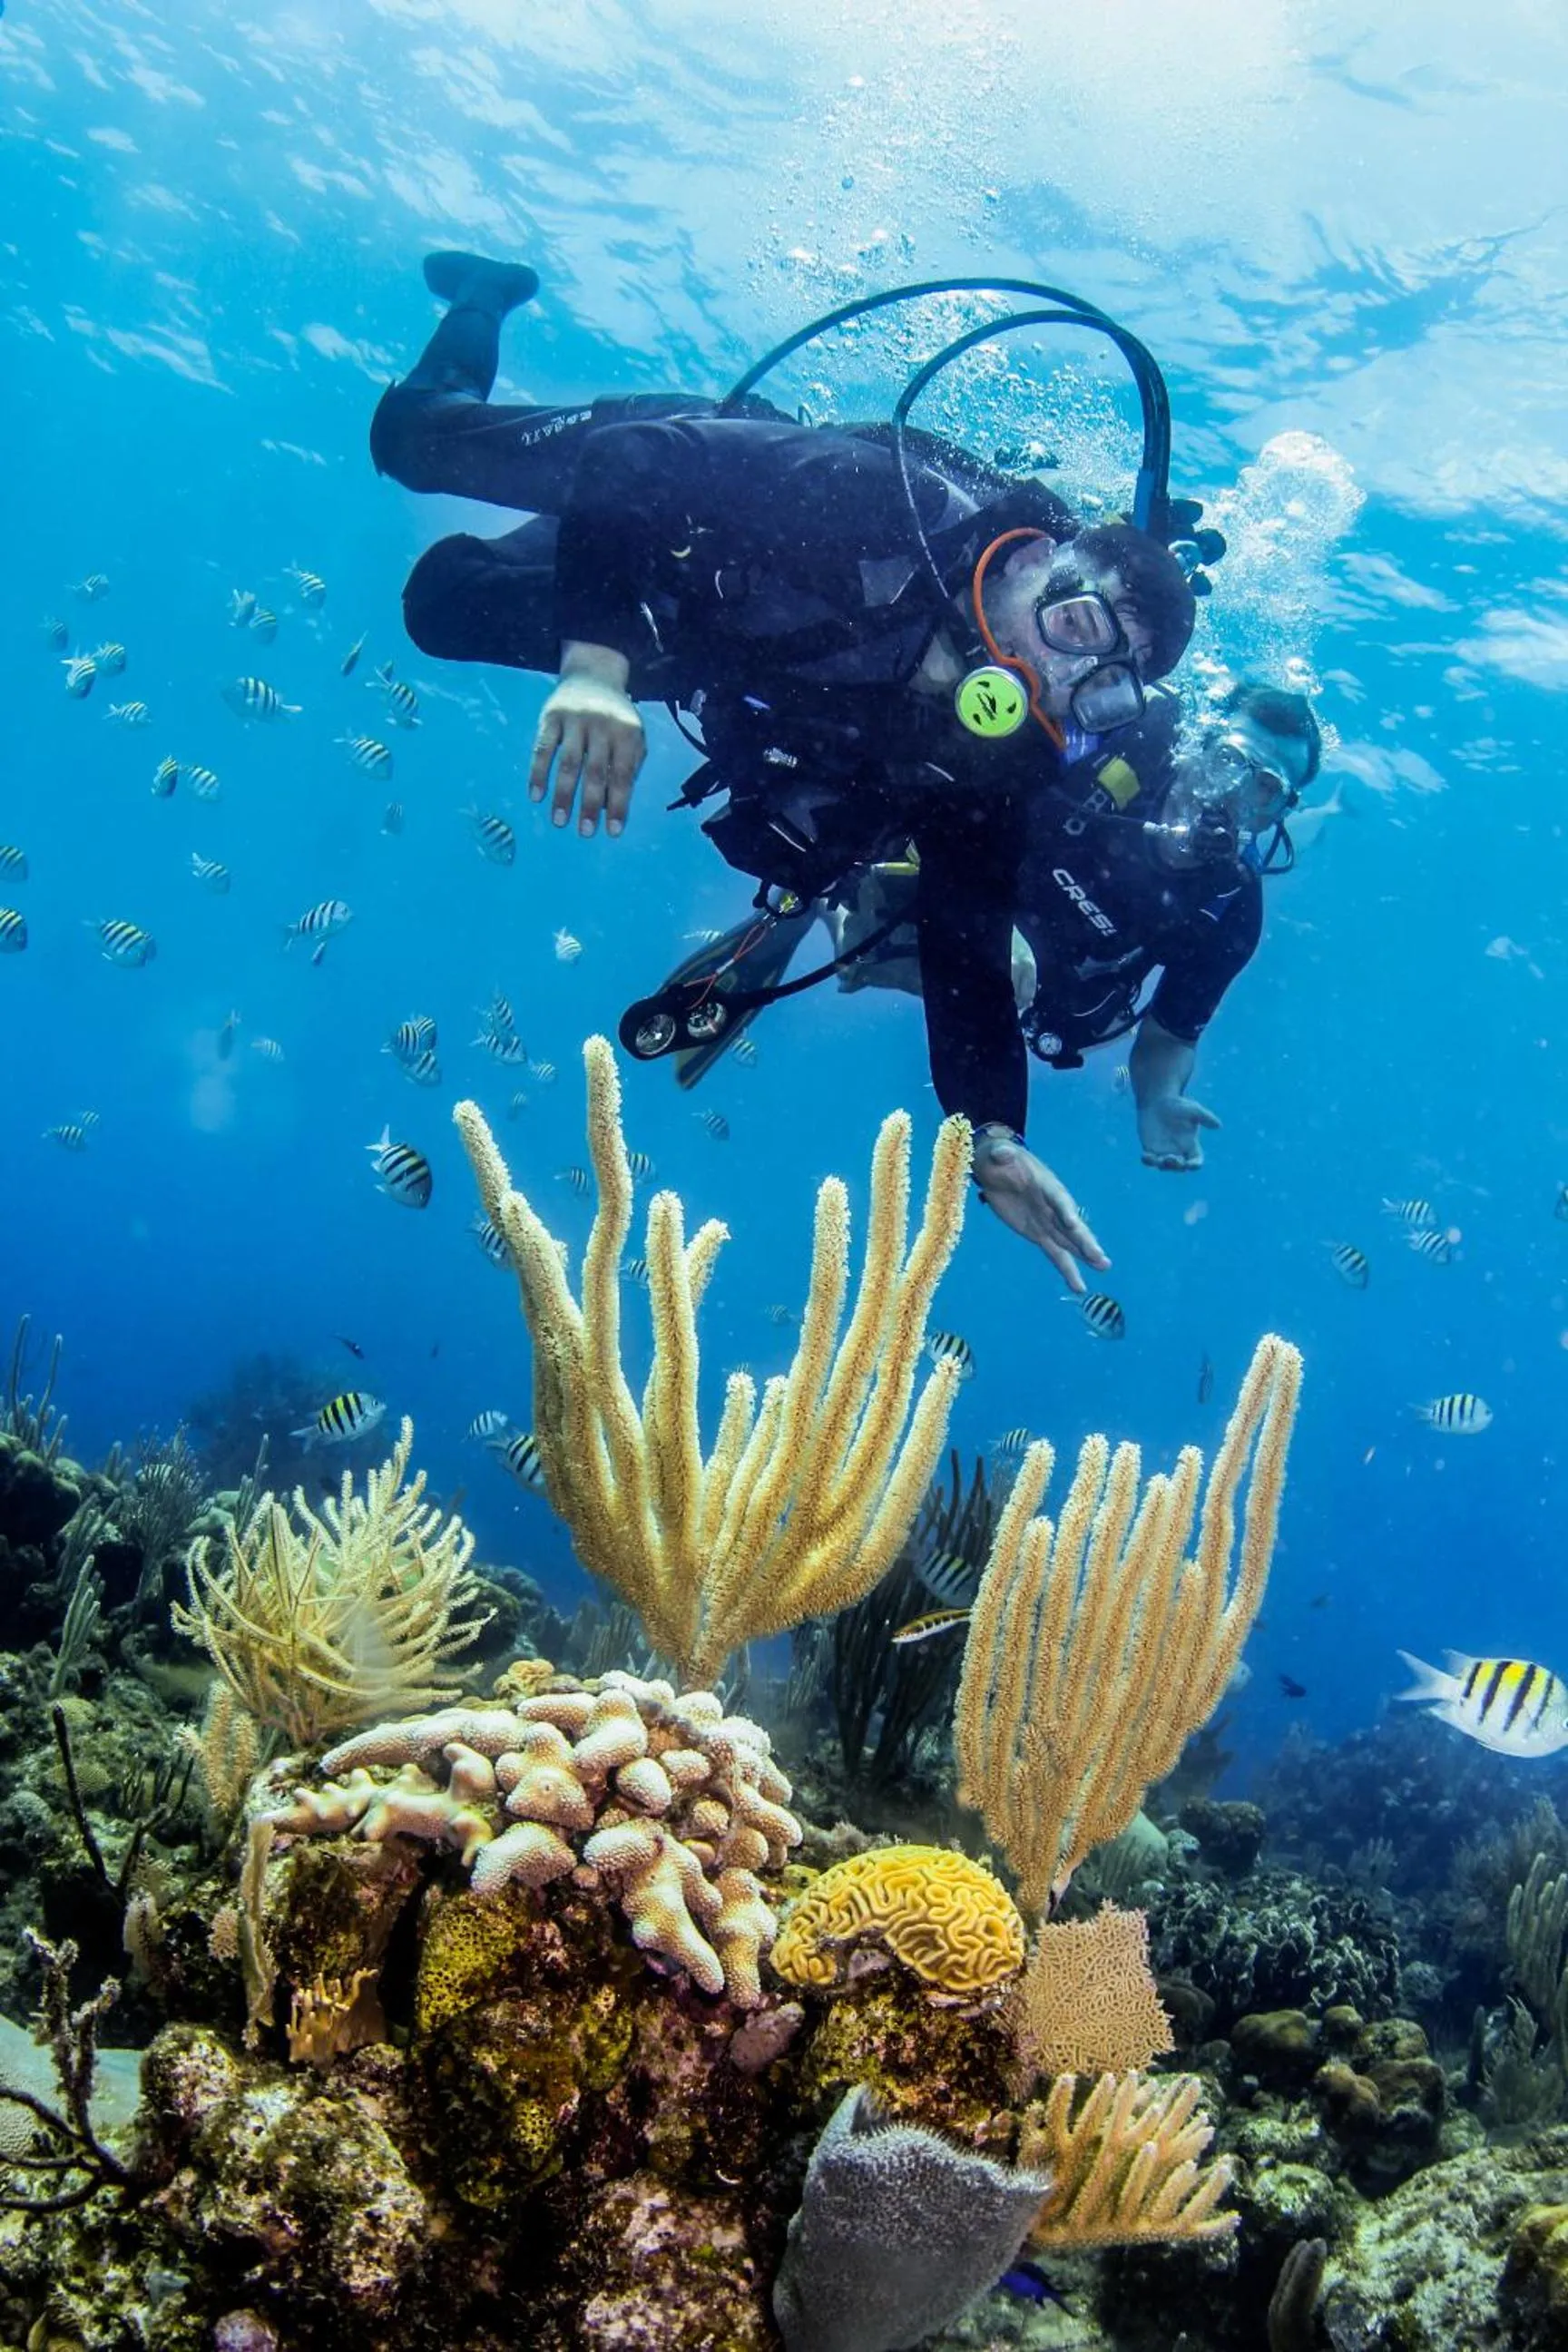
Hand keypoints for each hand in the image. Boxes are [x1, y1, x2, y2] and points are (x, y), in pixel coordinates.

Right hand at [528, 645, 644, 836]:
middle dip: (589, 805)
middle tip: (584, 833)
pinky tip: (536, 796)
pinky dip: (538, 773)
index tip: (612, 832)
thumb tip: (610, 808)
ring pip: (568, 763)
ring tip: (559, 822)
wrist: (593, 674)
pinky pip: (543, 748)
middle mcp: (602, 725)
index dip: (618, 805)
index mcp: (627, 733)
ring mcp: (575, 719)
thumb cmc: (616, 719)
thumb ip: (627, 769)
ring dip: (562, 795)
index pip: (623, 775)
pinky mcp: (551, 716)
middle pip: (595, 771)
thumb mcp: (632, 737)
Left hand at [971, 1128, 1109, 1292]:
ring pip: (1069, 1242)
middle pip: (1070, 1225)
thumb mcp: (997, 1154)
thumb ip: (1002, 1154)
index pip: (1057, 1199)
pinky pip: (1055, 1253)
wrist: (997, 1168)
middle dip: (1084, 1241)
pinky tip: (1078, 1285)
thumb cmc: (998, 1157)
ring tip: (1103, 1268)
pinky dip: (1066, 1269)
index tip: (1073, 1223)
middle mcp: (1053, 1206)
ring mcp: (1048, 1221)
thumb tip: (1001, 1152)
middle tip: (1100, 1257)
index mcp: (1046, 1185)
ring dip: (1085, 1255)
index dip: (1065, 1210)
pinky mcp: (1039, 1234)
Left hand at [1137, 1093, 1220, 1170]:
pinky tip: (1145, 1156)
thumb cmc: (1178, 1105)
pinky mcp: (1149, 1148)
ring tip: (1162, 1159)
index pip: (1195, 1161)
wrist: (1158, 1100)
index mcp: (1190, 1145)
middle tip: (1172, 1158)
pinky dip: (1147, 1160)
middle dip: (1176, 1166)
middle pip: (1179, 1167)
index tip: (1191, 1164)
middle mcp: (1178, 1151)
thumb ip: (1205, 1117)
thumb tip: (1218, 1125)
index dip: (1194, 1165)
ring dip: (1163, 1165)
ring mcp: (1163, 1151)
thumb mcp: (1194, 1110)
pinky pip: (1149, 1160)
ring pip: (1163, 1166)